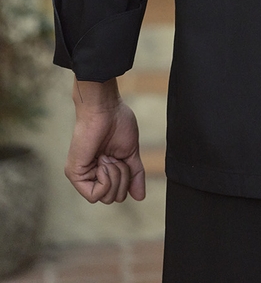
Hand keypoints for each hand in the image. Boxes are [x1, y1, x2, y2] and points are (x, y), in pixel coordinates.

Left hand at [65, 77, 145, 203]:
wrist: (105, 108)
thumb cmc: (117, 122)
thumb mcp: (130, 153)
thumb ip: (135, 175)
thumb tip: (140, 197)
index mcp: (104, 170)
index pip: (119, 193)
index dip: (127, 179)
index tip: (123, 158)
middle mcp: (92, 175)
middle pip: (114, 198)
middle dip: (122, 178)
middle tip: (115, 157)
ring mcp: (83, 176)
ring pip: (106, 198)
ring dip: (115, 176)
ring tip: (108, 156)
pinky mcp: (75, 174)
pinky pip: (95, 195)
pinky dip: (106, 180)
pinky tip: (103, 162)